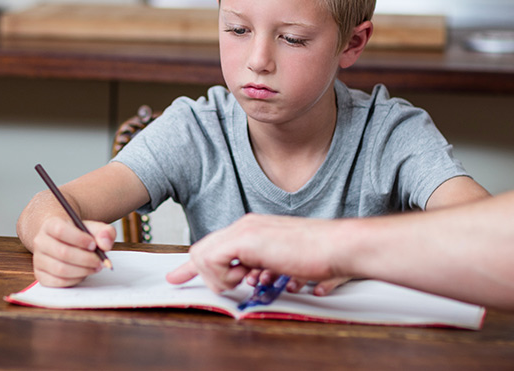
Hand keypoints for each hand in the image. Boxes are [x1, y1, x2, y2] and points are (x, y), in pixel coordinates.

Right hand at [30, 217, 115, 287]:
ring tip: (95, 267)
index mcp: (50, 225)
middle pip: (62, 252)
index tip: (93, 245)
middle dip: (86, 259)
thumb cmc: (78, 235)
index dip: (79, 239)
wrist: (63, 241)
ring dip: (82, 271)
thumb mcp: (93, 228)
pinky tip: (83, 273)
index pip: (61, 231)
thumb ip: (104, 232)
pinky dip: (74, 280)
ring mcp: (38, 260)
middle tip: (100, 261)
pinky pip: (58, 282)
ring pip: (60, 269)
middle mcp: (40, 242)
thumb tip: (105, 244)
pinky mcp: (40, 275)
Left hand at [167, 214, 342, 292]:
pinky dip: (226, 276)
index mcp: (252, 230)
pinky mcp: (246, 239)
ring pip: (203, 256)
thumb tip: (247, 278)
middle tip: (233, 286)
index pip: (213, 246)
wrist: (336, 246)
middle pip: (202, 251)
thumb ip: (260, 267)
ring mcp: (244, 230)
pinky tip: (250, 278)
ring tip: (249, 281)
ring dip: (222, 278)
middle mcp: (245, 226)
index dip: (192, 266)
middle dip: (205, 275)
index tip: (176, 278)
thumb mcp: (281, 262)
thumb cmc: (318, 256)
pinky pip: (213, 260)